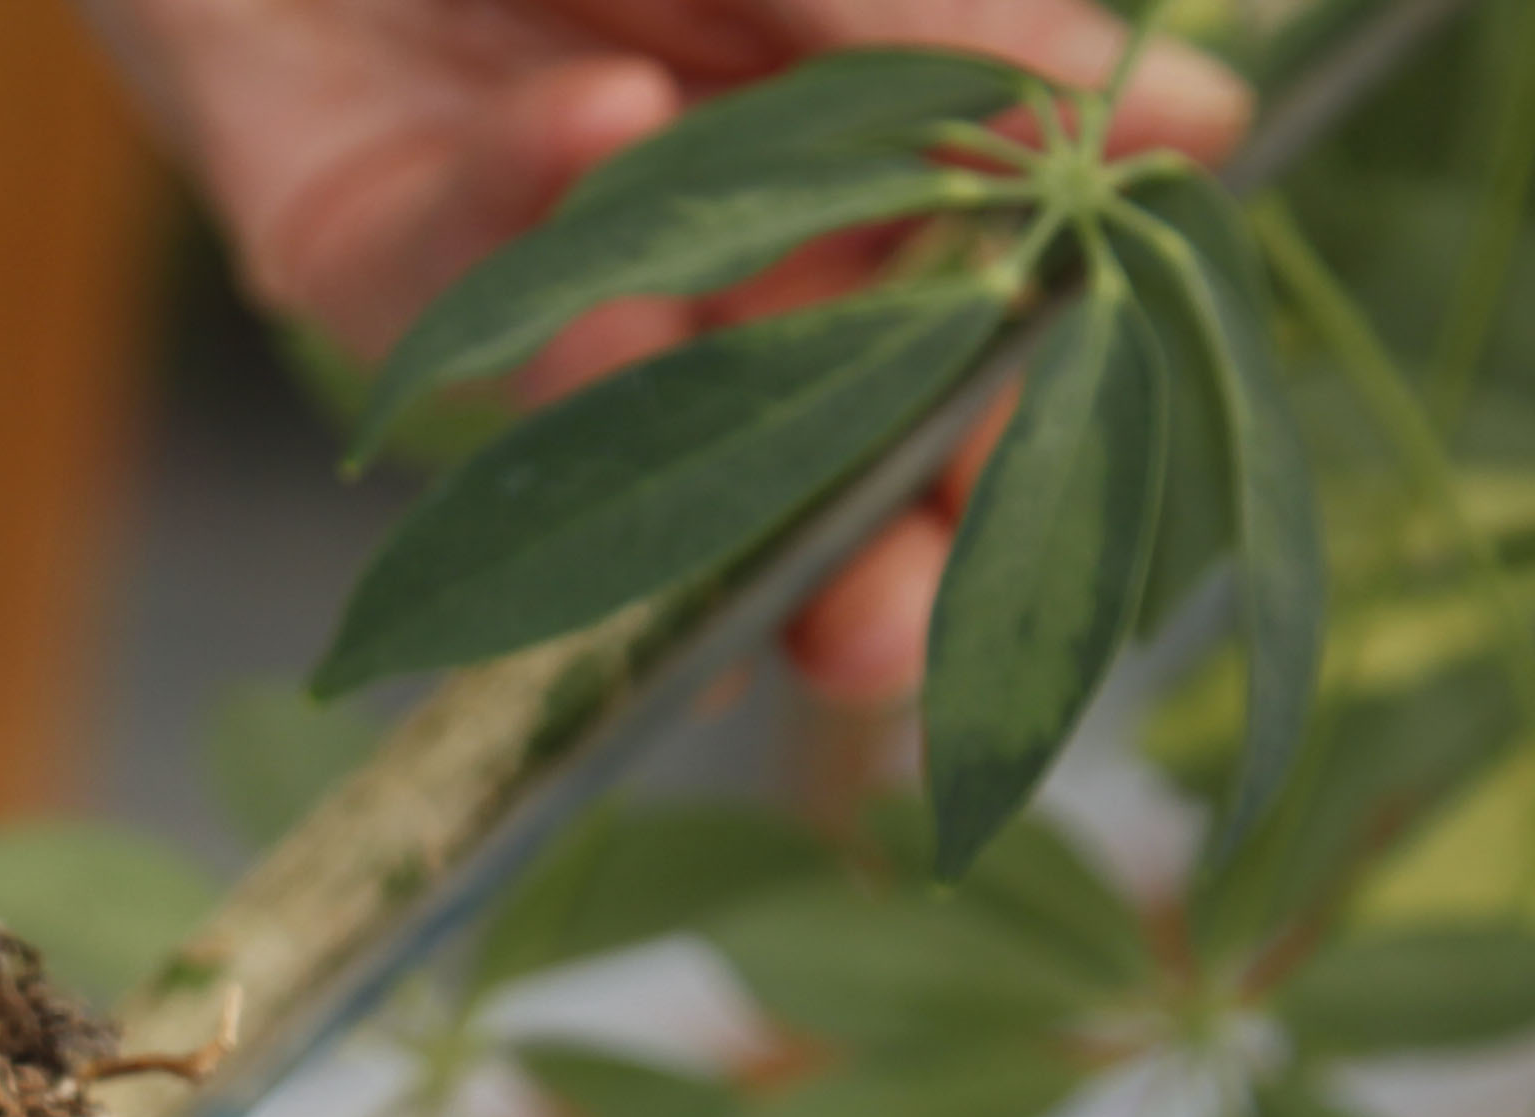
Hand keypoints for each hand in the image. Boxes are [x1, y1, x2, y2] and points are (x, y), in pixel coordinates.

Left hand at [98, 0, 1253, 699]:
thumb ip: (936, 24)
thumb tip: (1190, 120)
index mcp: (841, 147)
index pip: (960, 328)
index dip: (1014, 422)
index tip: (1063, 501)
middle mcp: (688, 232)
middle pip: (792, 441)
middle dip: (835, 548)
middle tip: (874, 636)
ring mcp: (519, 255)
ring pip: (607, 404)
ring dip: (666, 406)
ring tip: (709, 360)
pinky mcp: (343, 249)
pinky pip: (447, 270)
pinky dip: (533, 194)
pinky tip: (600, 117)